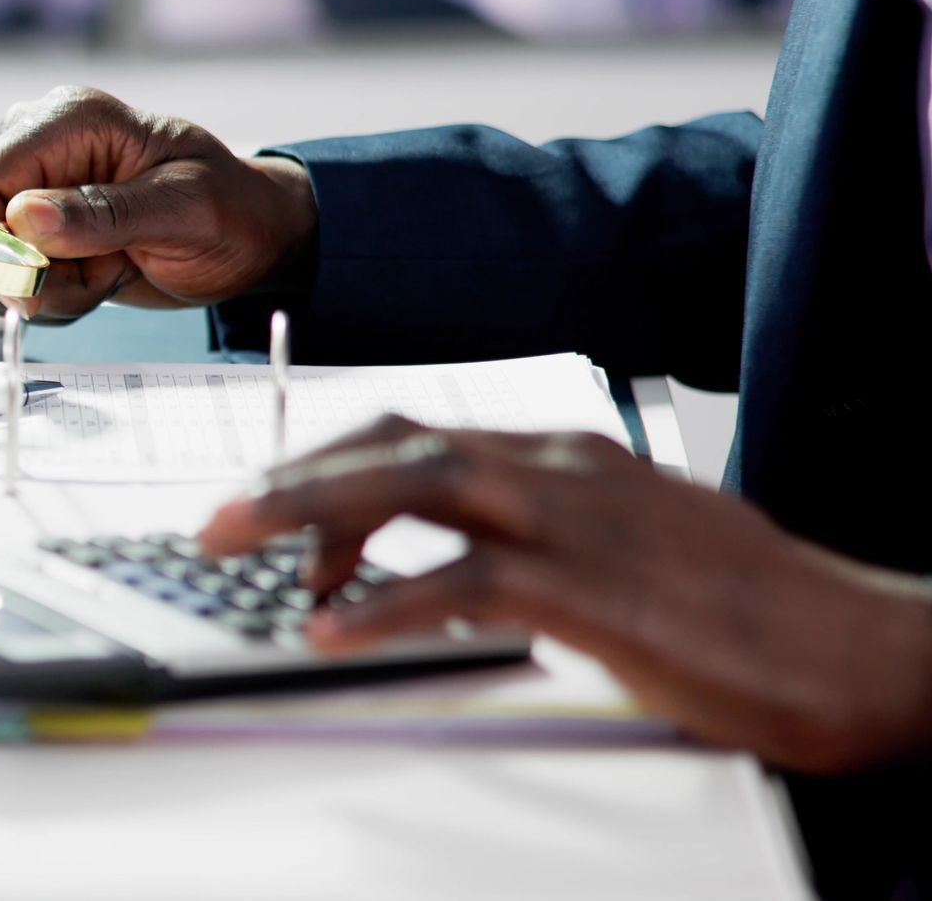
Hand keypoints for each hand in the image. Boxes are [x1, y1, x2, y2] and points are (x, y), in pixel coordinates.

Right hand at [0, 86, 316, 321]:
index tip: (29, 281)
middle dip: (26, 271)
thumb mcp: (182, 210)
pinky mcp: (42, 234)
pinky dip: (56, 296)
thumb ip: (102, 214)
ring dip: (48, 288)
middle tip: (93, 278)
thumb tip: (24, 218)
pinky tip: (104, 277)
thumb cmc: (232, 209)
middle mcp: (41, 150)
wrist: (253, 239)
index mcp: (69, 121)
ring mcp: (37, 192)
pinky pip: (15, 280)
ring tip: (110, 271)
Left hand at [198, 415, 931, 773]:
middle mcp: (558, 467)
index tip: (268, 507)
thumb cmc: (744, 606)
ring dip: (310, 512)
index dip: (325, 465)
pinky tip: (332, 626)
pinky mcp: (594, 590)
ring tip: (237, 545)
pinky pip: (464, 582)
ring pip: (413, 484)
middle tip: (216, 521)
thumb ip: (536, 541)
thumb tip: (453, 564)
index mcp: (560, 454)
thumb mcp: (623, 548)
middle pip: (393, 441)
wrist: (861, 645)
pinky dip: (385, 601)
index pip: (412, 431)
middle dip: (291, 476)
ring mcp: (576, 521)